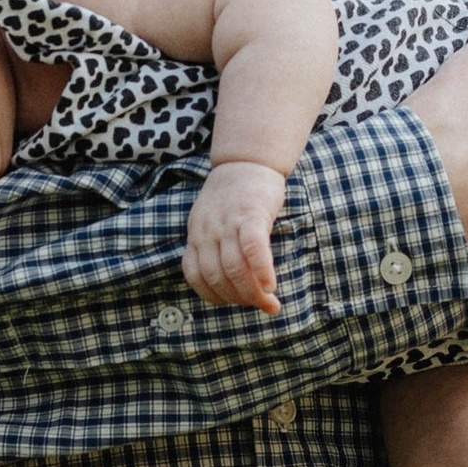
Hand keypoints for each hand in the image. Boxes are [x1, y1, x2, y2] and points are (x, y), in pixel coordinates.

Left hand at [185, 162, 286, 313]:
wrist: (248, 160)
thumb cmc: (235, 196)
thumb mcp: (213, 221)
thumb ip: (215, 247)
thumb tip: (229, 282)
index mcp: (196, 234)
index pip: (195, 275)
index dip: (214, 296)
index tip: (234, 303)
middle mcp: (207, 230)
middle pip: (216, 276)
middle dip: (238, 299)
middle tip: (259, 306)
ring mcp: (228, 222)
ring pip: (233, 268)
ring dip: (251, 292)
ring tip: (268, 302)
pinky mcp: (251, 214)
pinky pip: (253, 249)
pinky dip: (261, 271)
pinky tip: (272, 285)